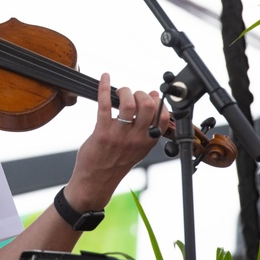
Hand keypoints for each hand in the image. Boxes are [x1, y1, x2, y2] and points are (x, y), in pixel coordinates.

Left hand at [65, 73, 167, 209]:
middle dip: (141, 93)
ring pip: (129, 103)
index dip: (159, 102)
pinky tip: (104, 78)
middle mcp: (136, 139)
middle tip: (133, 94)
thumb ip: (144, 132)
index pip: (163, 117)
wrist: (95, 182)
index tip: (151, 95)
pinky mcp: (102, 132)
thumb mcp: (137, 151)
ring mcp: (119, 135)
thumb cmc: (114, 164)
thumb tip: (148, 106)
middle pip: (148, 106)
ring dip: (125, 91)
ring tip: (121, 92)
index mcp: (147, 142)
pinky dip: (104, 87)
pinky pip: (104, 104)